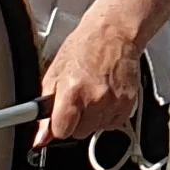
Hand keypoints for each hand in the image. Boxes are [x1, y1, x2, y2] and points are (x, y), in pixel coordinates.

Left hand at [36, 11, 148, 149]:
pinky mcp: (128, 104)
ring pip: (96, 129)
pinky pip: (112, 124)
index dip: (57, 125)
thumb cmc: (85, 47)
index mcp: (72, 92)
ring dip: (92, 117)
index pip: (60, 131)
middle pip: (78, 133)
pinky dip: (107, 115)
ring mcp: (113, 103)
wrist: (114, 33)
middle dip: (75, 120)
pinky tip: (105, 97)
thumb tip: (40, 136)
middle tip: (77, 99)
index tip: (58, 118)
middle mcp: (94, 99)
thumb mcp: (54, 73)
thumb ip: (44, 107)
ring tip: (92, 94)